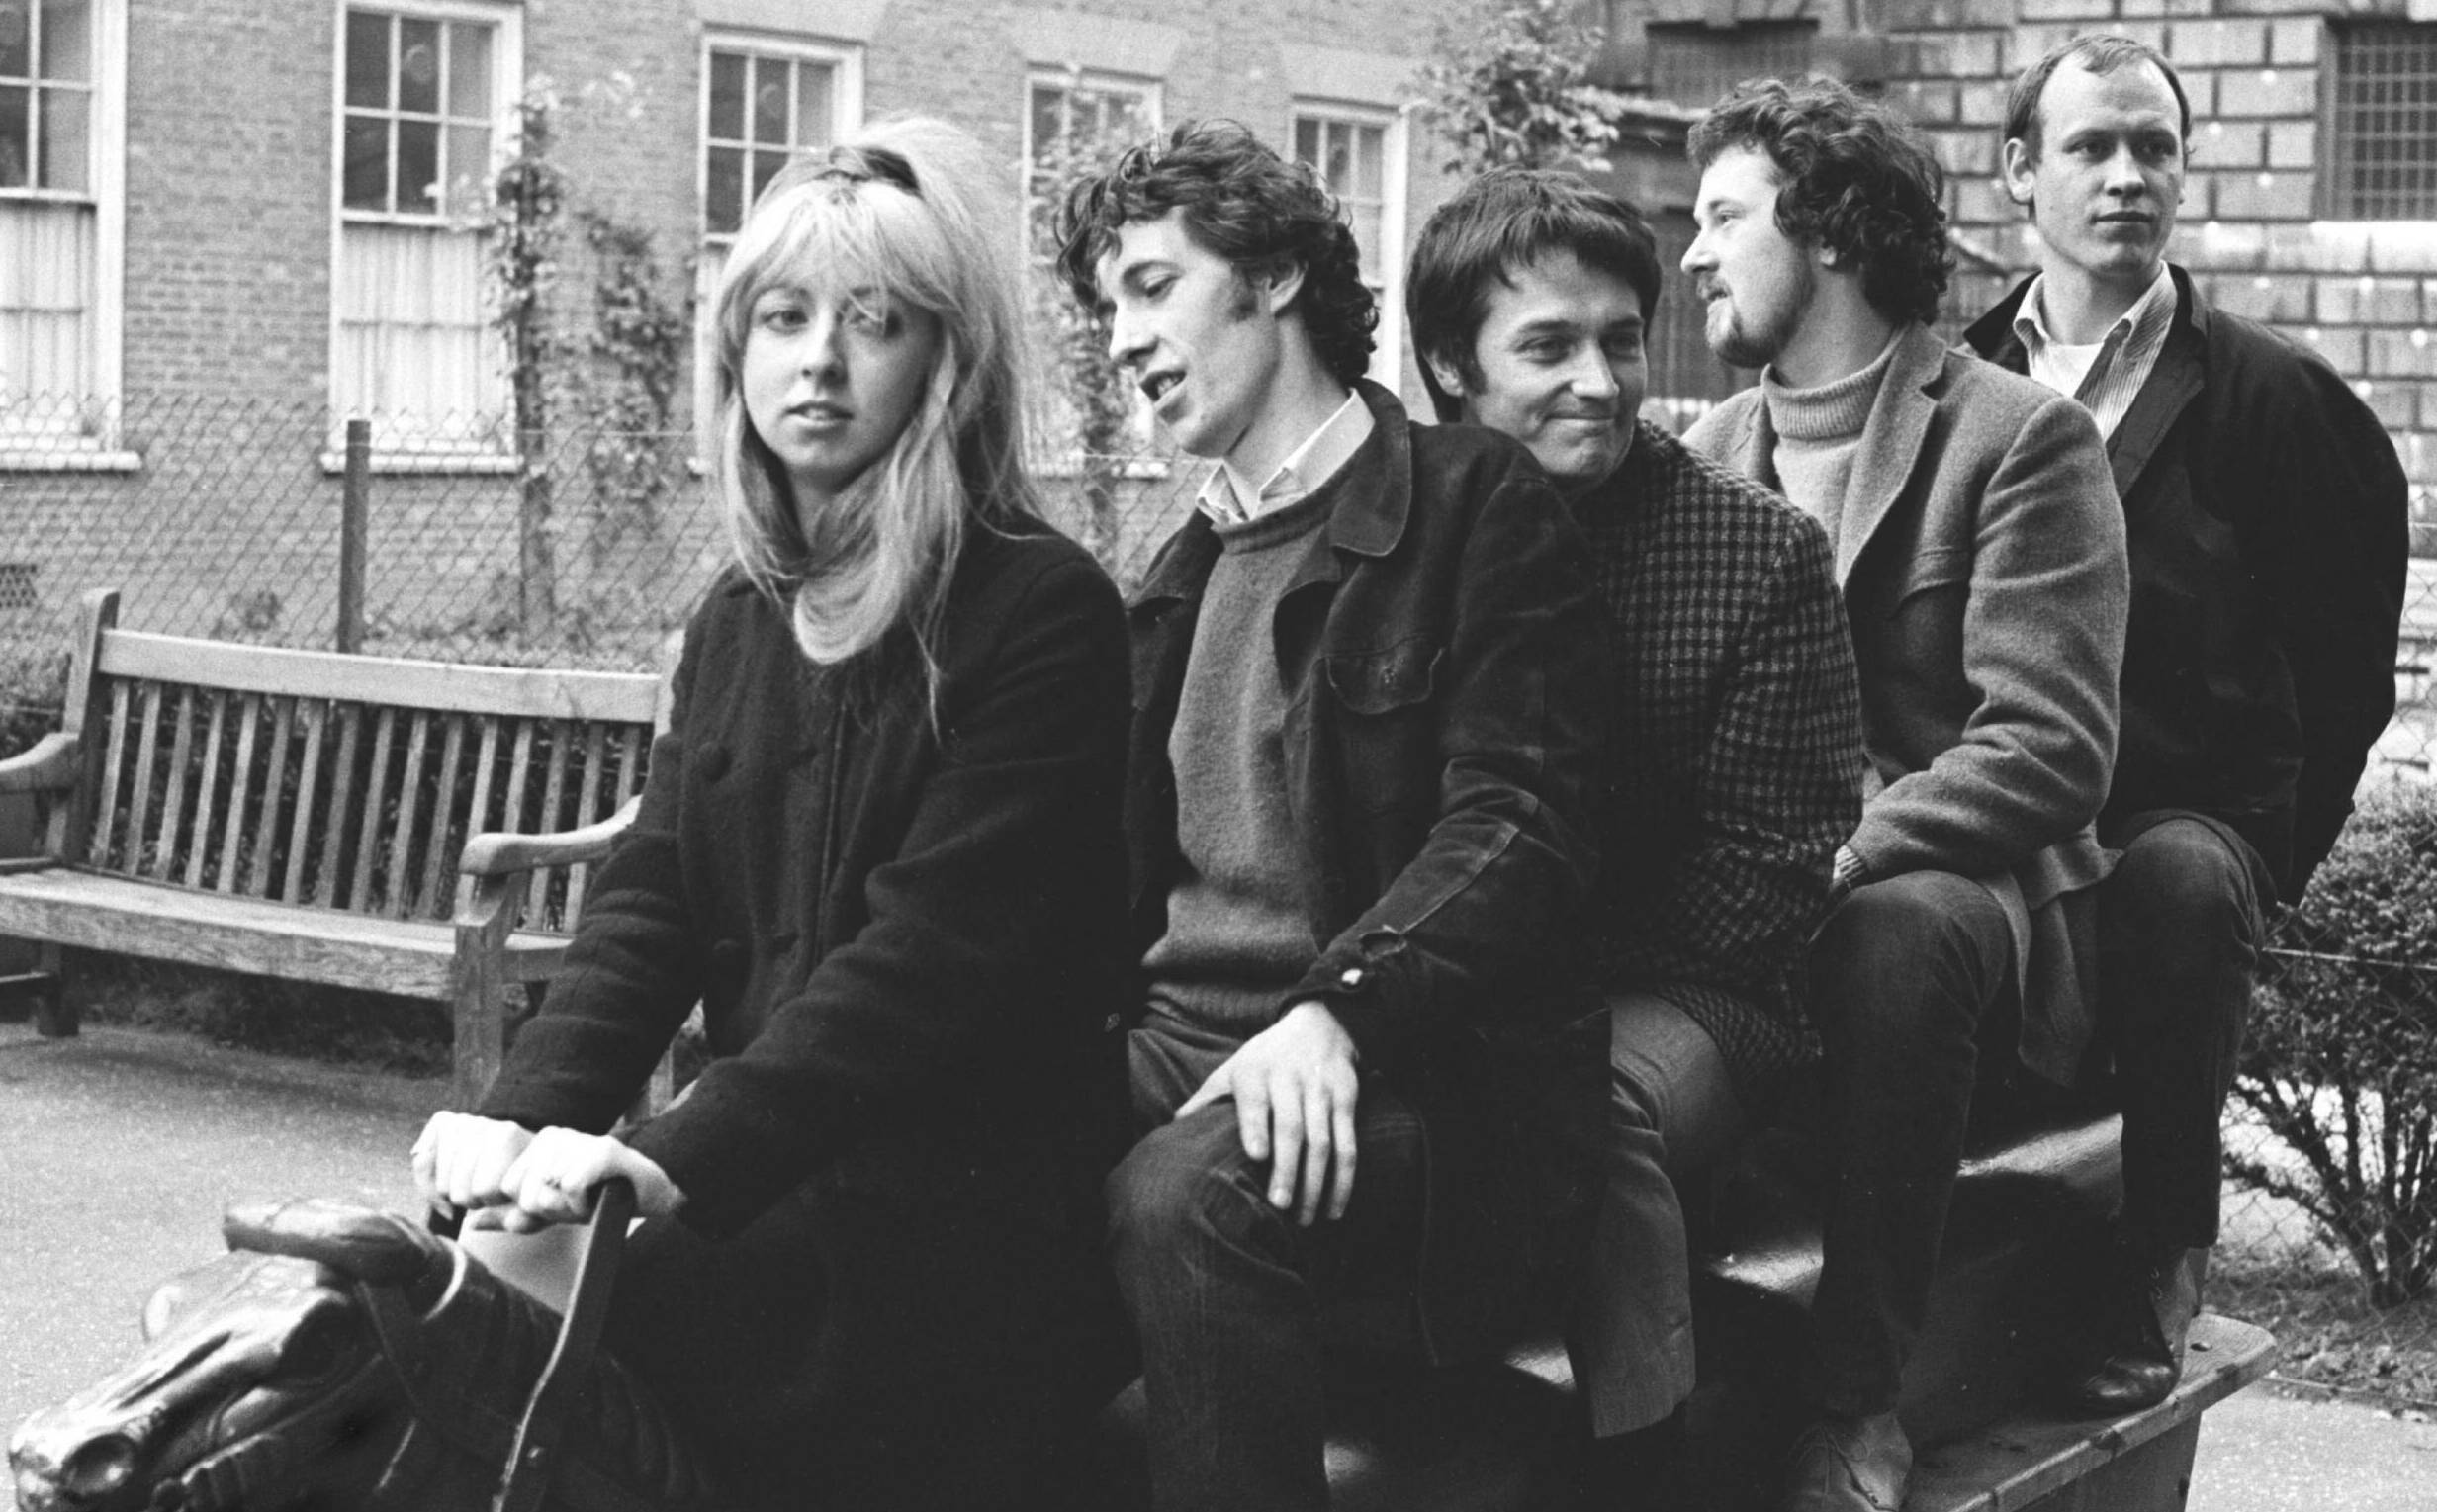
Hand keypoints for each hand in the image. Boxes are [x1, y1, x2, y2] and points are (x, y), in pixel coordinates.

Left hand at [412, 1112, 682, 1232]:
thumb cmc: (598, 1198)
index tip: (561, 1202)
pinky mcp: (601, 1151)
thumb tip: (472, 1222)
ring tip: (592, 1197)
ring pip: (544, 1195)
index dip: (532, 1208)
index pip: (506, 1190)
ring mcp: (577, 1141)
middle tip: (579, 1201)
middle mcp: (553, 1137)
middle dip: (550, 1210)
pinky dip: (586, 1204)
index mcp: (537, 1146)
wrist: (650, 1190)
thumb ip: (509, 1216)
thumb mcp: (548, 1210)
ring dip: (570, 1209)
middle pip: (523, 1195)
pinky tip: (601, 1196)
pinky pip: (571, 1190)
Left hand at [1175, 1001, 1359, 1225]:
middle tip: (1280, 1204)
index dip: (1256, 1126)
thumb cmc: (1268, 1057)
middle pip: (1292, 1127)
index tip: (1256, 1155)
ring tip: (1304, 1217)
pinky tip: (1335, 1207)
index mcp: (1257, 1073)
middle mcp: (1290, 1079)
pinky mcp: (1346, 1099)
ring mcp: (1321, 1090)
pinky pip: (1348, 1144)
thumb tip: (1175, 1125)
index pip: (1255, 1100)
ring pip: (1322, 1140)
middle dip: (1287, 1167)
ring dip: (1316, 1181)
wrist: (1320, 1023)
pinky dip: (1344, 1178)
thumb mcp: (1235, 1068)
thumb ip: (1208, 1097)